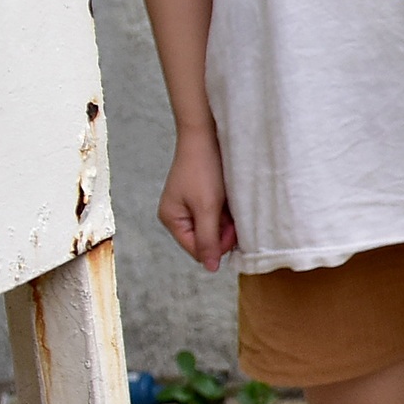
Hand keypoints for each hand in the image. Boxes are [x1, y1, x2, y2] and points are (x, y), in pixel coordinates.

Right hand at [159, 129, 237, 269]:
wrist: (206, 135)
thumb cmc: (203, 170)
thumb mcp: (207, 208)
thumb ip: (208, 240)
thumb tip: (210, 268)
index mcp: (172, 219)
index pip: (196, 250)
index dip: (216, 246)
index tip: (230, 230)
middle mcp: (178, 215)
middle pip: (206, 241)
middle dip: (222, 232)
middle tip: (231, 214)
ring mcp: (190, 206)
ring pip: (214, 228)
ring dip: (226, 221)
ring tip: (229, 203)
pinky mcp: (202, 197)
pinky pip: (216, 215)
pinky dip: (226, 211)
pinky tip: (229, 199)